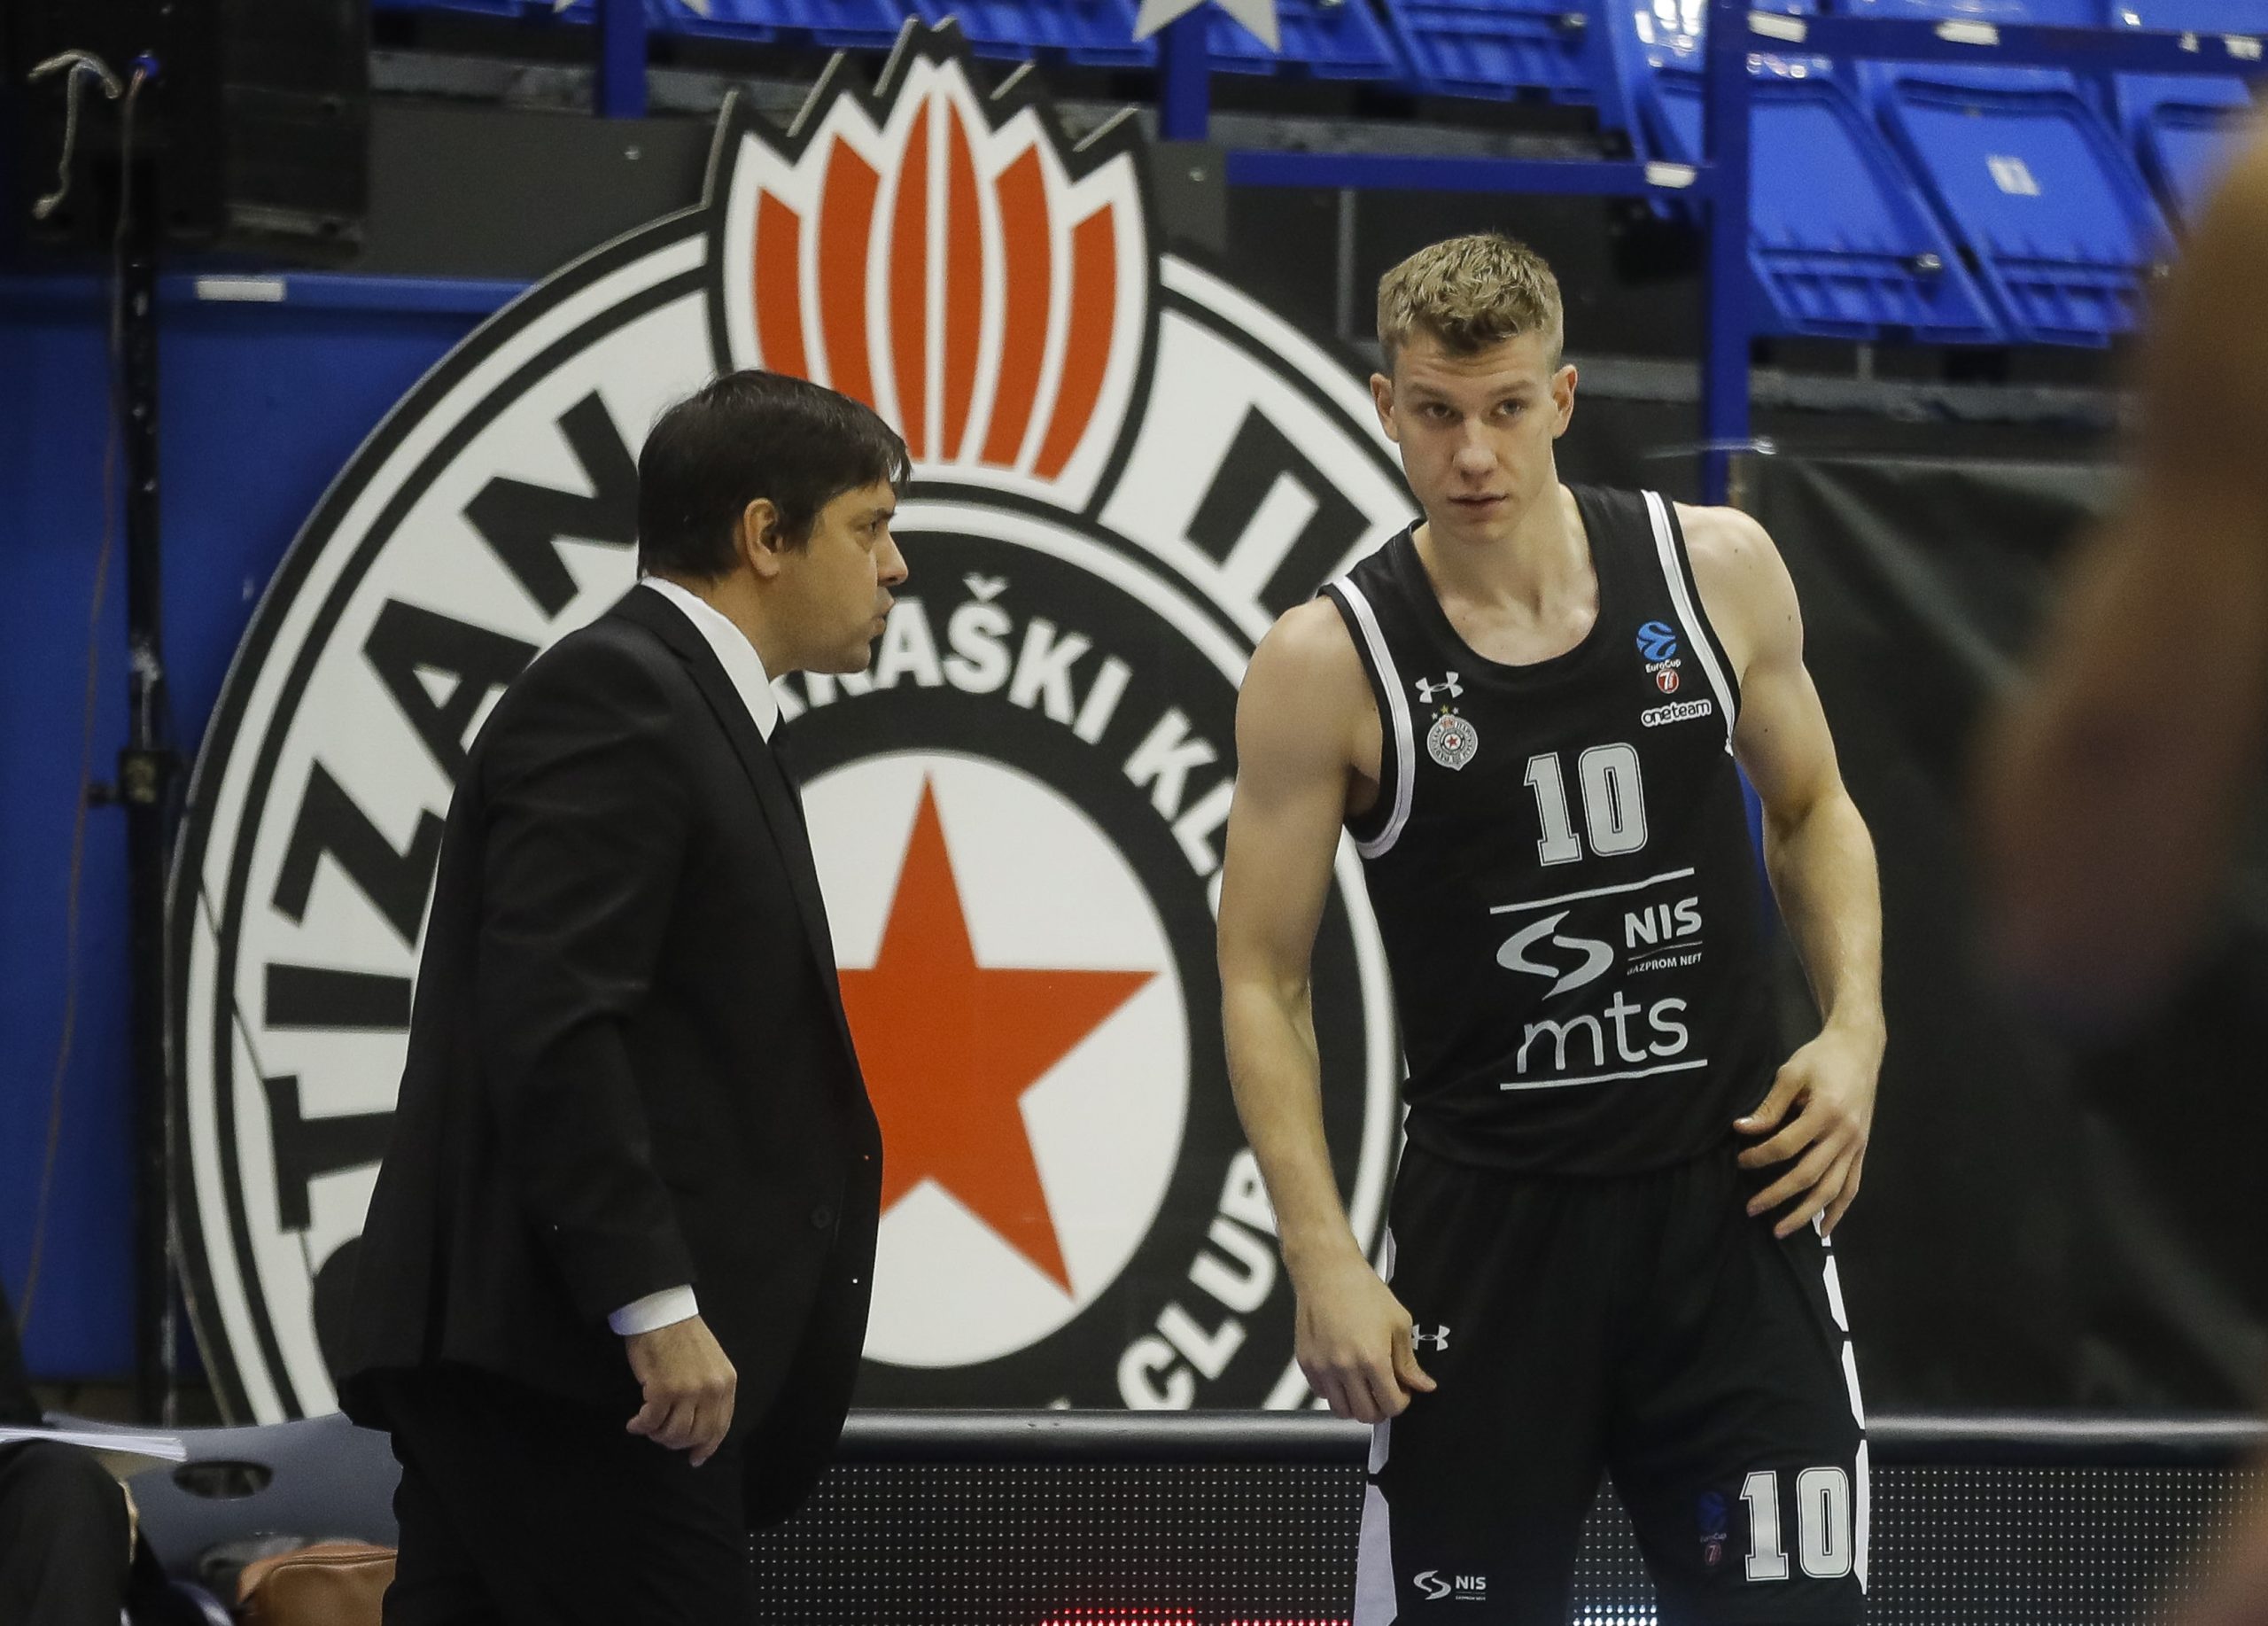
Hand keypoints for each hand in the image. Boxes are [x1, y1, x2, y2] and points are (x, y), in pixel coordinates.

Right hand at [624, 1315, 736, 1466]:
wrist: (661, 1312)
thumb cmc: (682, 1335)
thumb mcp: (710, 1362)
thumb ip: (710, 1391)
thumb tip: (701, 1426)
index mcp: (726, 1382)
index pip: (720, 1426)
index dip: (707, 1446)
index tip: (695, 1458)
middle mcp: (711, 1389)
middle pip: (696, 1435)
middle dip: (677, 1442)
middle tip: (661, 1436)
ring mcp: (688, 1391)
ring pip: (674, 1433)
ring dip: (657, 1435)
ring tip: (649, 1426)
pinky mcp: (662, 1391)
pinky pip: (651, 1423)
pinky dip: (641, 1426)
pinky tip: (635, 1423)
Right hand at [1291, 1251, 1437, 1423]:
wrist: (1327, 1272)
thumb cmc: (1362, 1290)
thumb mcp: (1398, 1322)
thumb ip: (1409, 1361)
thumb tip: (1423, 1385)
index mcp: (1373, 1358)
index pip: (1391, 1405)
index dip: (1402, 1402)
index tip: (1402, 1392)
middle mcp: (1345, 1367)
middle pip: (1366, 1414)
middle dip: (1381, 1408)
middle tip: (1384, 1391)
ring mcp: (1323, 1367)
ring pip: (1341, 1410)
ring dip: (1356, 1404)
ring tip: (1363, 1386)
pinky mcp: (1306, 1363)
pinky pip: (1322, 1394)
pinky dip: (1334, 1392)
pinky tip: (1344, 1374)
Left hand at [1735, 1024, 1880, 1238]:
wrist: (1860, 1049)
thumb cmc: (1821, 1057)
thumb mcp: (1791, 1073)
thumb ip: (1769, 1106)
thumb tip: (1741, 1130)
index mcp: (1825, 1112)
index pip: (1786, 1147)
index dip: (1760, 1158)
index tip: (1740, 1162)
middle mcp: (1844, 1134)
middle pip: (1808, 1175)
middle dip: (1777, 1196)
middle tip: (1751, 1210)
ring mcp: (1856, 1145)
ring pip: (1832, 1189)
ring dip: (1806, 1213)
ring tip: (1781, 1231)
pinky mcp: (1862, 1149)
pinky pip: (1852, 1186)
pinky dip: (1839, 1210)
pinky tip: (1823, 1230)